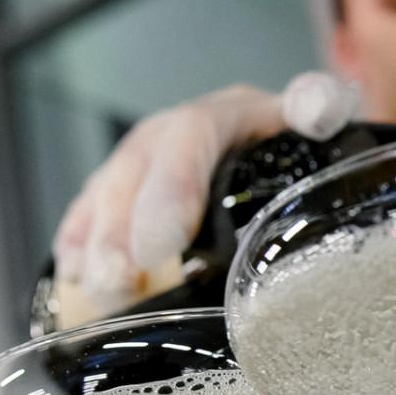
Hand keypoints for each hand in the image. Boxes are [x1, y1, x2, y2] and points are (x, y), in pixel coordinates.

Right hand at [51, 73, 356, 314]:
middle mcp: (176, 131)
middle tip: (120, 278)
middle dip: (121, 229)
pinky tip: (74, 275)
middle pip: (137, 171)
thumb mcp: (315, 120)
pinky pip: (89, 209)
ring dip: (97, 243)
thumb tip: (321, 105)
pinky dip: (78, 241)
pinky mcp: (123, 188)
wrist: (280, 144)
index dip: (170, 189)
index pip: (191, 137)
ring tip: (101, 288)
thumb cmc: (301, 147)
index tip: (160, 247)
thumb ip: (318, 109)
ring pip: (108, 192)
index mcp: (226, 113)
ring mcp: (145, 159)